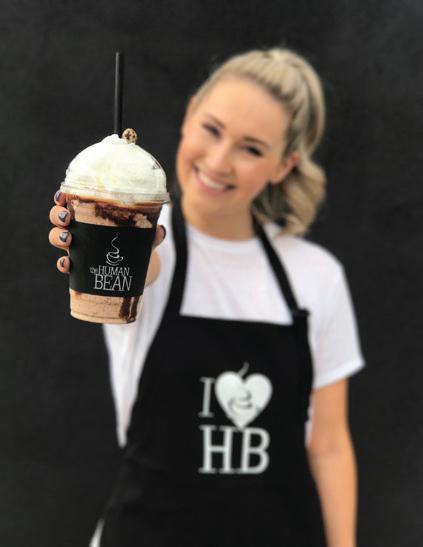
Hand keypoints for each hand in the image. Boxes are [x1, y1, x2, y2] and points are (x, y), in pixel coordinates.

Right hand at [48, 189, 166, 283]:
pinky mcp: (78, 266)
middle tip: (66, 218)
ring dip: (58, 236)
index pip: (71, 200)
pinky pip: (64, 265)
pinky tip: (67, 265)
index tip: (62, 195)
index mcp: (91, 214)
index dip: (62, 197)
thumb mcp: (142, 236)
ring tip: (68, 238)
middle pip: (58, 217)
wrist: (133, 270)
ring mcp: (76, 247)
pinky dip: (63, 264)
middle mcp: (79, 228)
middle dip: (57, 215)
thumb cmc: (133, 243)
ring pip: (57, 237)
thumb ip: (151, 233)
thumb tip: (160, 230)